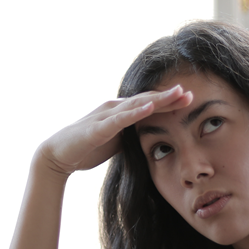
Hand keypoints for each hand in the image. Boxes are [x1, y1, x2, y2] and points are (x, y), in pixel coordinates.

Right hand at [38, 86, 192, 176]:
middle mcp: (114, 108)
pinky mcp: (98, 127)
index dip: (169, 102)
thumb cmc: (86, 147)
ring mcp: (106, 116)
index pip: (149, 104)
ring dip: (158, 99)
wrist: (57, 156)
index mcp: (120, 112)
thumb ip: (132, 136)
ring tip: (177, 93)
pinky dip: (136, 113)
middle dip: (170, 97)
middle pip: (146, 100)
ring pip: (136, 105)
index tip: (191, 100)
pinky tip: (150, 108)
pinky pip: (120, 119)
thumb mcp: (116, 141)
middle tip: (191, 93)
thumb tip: (151, 139)